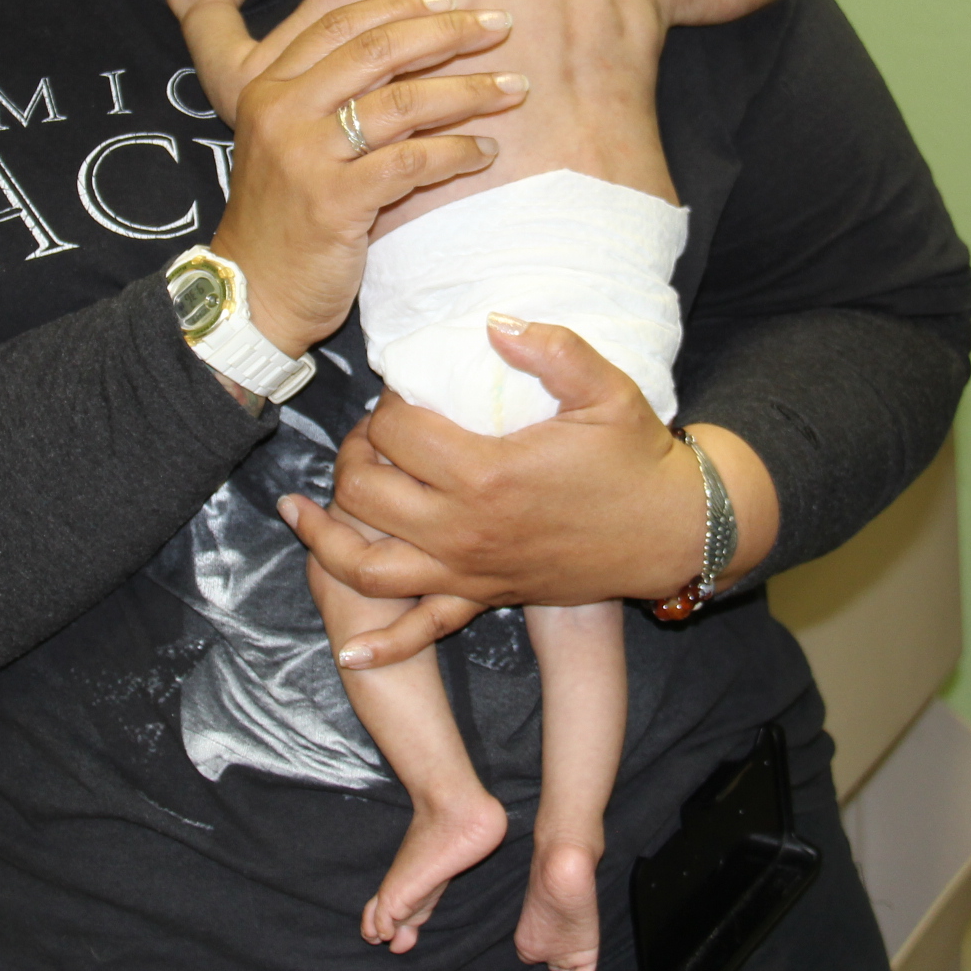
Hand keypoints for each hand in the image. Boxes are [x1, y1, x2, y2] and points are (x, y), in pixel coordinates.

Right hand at [210, 0, 524, 354]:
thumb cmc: (285, 219)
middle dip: (447, 33)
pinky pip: (411, 163)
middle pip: (377, 52)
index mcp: (268, 88)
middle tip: (498, 27)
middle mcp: (283, 112)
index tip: (450, 3)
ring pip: (401, 103)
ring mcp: (306, 156)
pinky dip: (455, 152)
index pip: (340, 25)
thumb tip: (411, 59)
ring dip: (467, 91)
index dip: (400, 6)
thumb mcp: (288, 144)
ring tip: (511, 89)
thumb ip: (329, 100)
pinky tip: (485, 151)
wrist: (251, 293)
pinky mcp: (334, 202)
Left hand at [281, 318, 779, 663]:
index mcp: (486, 472)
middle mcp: (465, 528)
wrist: (672, 531)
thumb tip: (494, 321)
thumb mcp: (607, 390)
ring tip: (297, 512)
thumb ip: (551, 349)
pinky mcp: (484, 597)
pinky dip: (382, 644)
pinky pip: (423, 630)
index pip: (396, 432)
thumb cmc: (637, 457)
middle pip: (365, 493)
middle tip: (367, 437)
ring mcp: (470, 570)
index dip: (387, 406)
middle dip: (351, 457)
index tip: (404, 393)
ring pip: (368, 566)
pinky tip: (349, 649)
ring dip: (326, 538)